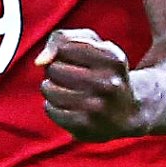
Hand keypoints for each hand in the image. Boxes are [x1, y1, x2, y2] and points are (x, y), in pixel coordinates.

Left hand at [37, 26, 143, 140]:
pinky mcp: (85, 127)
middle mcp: (108, 83)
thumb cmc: (101, 71)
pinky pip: (50, 109)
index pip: (64, 45)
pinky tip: (67, 106)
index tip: (75, 58)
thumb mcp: (91, 43)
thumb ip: (61, 38)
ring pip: (48, 88)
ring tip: (66, 90)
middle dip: (55, 70)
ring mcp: (98, 107)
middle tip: (71, 77)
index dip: (63, 50)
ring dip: (51, 88)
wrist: (126, 113)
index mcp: (113, 58)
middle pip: (53, 67)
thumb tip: (40, 61)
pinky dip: (53, 106)